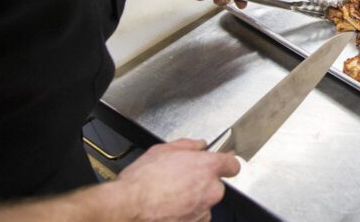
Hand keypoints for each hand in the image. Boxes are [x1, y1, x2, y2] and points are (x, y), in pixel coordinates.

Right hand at [114, 139, 239, 221]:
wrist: (127, 207)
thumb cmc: (142, 181)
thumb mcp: (163, 150)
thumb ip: (188, 145)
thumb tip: (199, 146)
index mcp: (207, 167)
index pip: (232, 165)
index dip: (225, 164)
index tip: (219, 166)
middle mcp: (210, 190)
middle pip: (215, 186)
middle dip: (202, 185)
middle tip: (180, 183)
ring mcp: (203, 211)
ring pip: (204, 205)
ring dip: (193, 202)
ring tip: (169, 198)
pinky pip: (195, 219)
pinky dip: (185, 216)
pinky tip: (168, 210)